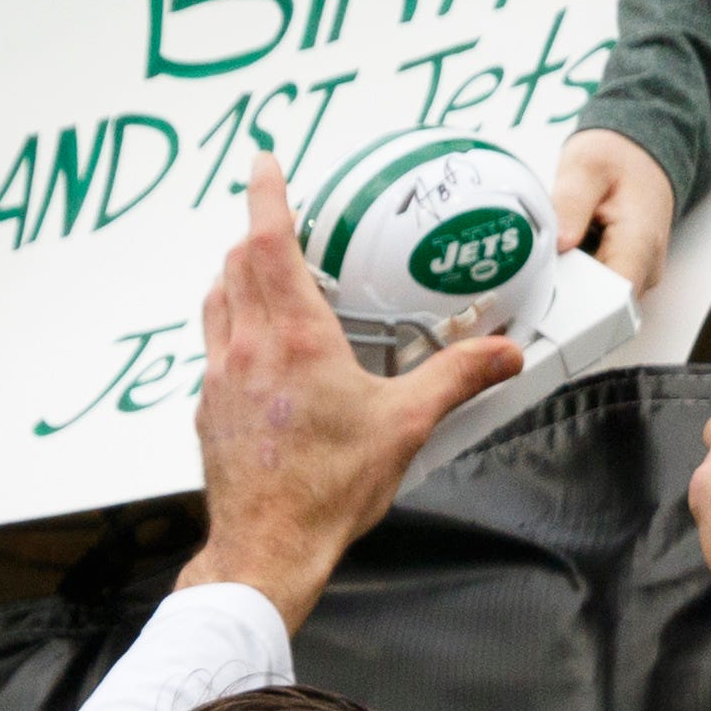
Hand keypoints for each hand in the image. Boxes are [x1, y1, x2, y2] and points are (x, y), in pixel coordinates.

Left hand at [183, 155, 521, 632]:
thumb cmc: (328, 490)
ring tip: (269, 278)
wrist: (267, 549)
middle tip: (283, 220)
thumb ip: (456, 379)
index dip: (266, 194)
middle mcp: (247, 346)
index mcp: (295, 338)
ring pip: (217, 300)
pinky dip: (232, 326)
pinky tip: (261, 352)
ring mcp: (219, 377)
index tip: (266, 162)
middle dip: (258, 233)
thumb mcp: (405, 427)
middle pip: (237, 262)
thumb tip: (503, 355)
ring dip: (237, 276)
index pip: (268, 241)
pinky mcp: (208, 408)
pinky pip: (214, 346)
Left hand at [554, 126, 673, 298]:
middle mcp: (644, 270)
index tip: (541, 295)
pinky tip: (560, 255)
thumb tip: (559, 242)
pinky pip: (590, 291)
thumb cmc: (619, 159)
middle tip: (534, 267)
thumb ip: (571, 203)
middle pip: (596, 308)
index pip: (610, 302)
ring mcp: (633, 276)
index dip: (571, 307)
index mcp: (640, 244)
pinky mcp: (621, 276)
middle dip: (558, 296)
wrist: (640, 156)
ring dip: (562, 287)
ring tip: (549, 253)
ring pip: (591, 303)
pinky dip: (569, 278)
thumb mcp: (587, 166)